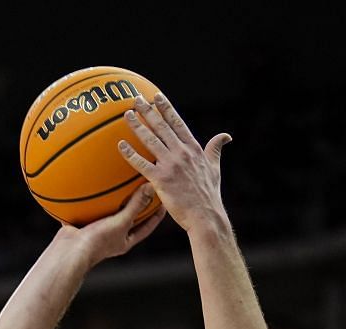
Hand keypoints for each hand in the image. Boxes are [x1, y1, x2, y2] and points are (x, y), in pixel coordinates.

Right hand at [60, 183, 164, 265]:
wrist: (69, 252)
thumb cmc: (97, 242)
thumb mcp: (121, 222)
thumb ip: (135, 205)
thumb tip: (150, 187)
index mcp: (125, 241)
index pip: (147, 226)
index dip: (157, 215)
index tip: (163, 201)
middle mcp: (112, 238)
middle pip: (130, 220)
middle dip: (137, 207)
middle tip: (145, 191)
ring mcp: (96, 233)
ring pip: (108, 215)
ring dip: (112, 203)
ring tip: (118, 187)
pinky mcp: (81, 227)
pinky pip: (88, 211)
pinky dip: (89, 202)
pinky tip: (89, 189)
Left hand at [116, 95, 230, 233]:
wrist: (205, 215)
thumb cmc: (209, 194)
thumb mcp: (215, 168)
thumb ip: (215, 149)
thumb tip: (225, 136)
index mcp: (194, 148)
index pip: (177, 123)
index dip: (166, 109)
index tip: (157, 97)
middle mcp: (182, 153)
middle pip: (162, 127)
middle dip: (148, 111)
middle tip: (136, 99)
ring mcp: (171, 165)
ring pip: (151, 140)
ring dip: (138, 126)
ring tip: (127, 114)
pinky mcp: (160, 180)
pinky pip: (142, 164)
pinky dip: (131, 153)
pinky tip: (120, 145)